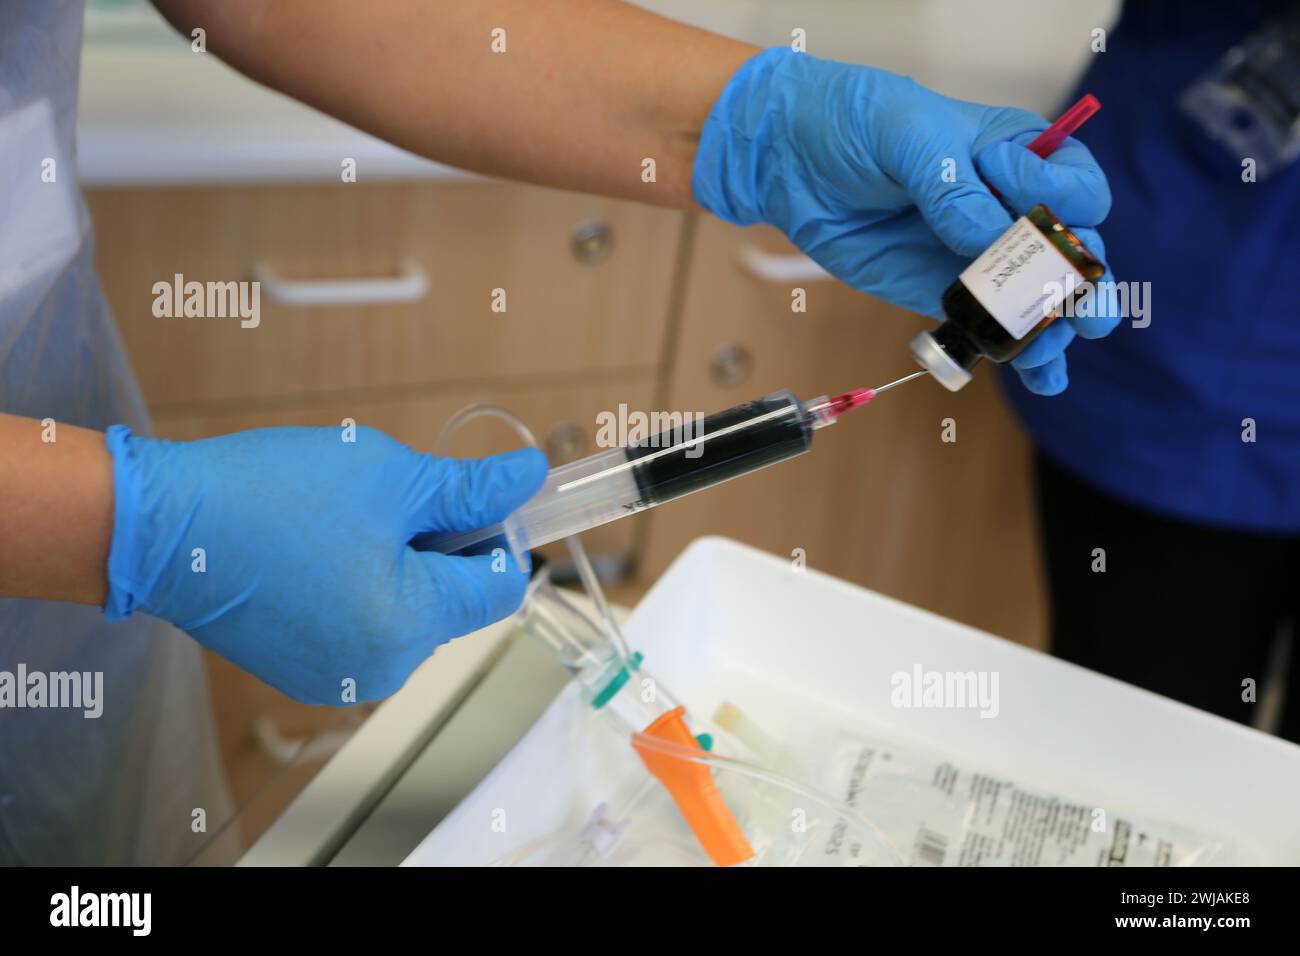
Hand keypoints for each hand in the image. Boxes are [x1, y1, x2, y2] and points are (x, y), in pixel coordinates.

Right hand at [103, 425, 545, 704]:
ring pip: (411, 616)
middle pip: (457, 606)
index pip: (502, 589)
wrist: (158, 526)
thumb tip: (530, 478)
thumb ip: (471, 488)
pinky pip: (367, 630)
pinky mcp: (307, 673)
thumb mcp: (391, 476)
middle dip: (443, 551)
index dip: (501, 536)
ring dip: (402, 569)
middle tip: (397, 500)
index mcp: (410, 623)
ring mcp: (340, 679)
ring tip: (348, 524)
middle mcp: (382, 668)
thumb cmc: (270, 495)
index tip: (475, 500)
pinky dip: (362, 591)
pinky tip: (321, 551)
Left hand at [692, 48, 1118, 394]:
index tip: (1030, 212)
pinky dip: (1017, 352)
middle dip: (1081, 281)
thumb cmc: (855, 124)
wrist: (791, 163)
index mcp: (1016, 153)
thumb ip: (951, 182)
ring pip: (1039, 297)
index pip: (1073, 185)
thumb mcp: (907, 133)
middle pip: (1070, 250)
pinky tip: (1041, 376)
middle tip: (1080, 307)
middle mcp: (1008, 206)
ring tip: (1053, 345)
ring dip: (1056, 326)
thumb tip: (988, 236)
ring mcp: (979, 255)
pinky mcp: (946, 292)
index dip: (1066, 205)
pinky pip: (991, 326)